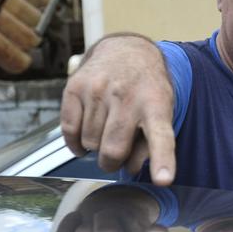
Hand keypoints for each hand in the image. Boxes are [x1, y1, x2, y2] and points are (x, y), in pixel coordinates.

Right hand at [60, 34, 176, 183]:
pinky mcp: (75, 87)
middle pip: (113, 149)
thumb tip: (131, 169)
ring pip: (89, 142)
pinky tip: (85, 133)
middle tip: (115, 155)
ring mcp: (98, 89)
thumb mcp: (160, 112)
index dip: (162, 160)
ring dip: (95, 146)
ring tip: (104, 131)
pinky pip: (68, 131)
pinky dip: (75, 141)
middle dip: (111, 162)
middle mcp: (126, 95)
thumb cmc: (146, 91)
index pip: (160, 136)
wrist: (126, 51)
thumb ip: (150, 145)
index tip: (163, 180)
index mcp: (155, 104)